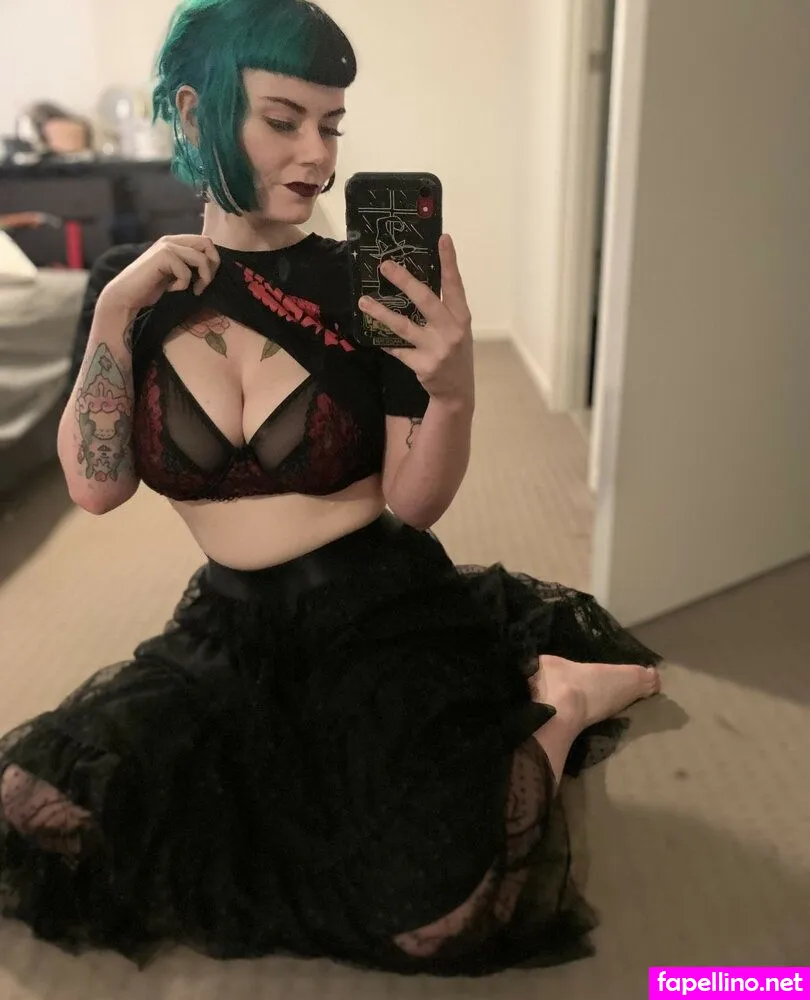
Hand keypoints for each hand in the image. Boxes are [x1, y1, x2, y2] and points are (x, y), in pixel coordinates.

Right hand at [100, 235, 220, 313]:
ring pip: (201, 258)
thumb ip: (189, 265)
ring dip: (202, 278)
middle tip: (202, 284)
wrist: (127, 295)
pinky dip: (182, 285)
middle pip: (207, 243)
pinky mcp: (163, 256)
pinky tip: (170, 289)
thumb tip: (212, 266)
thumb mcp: (175, 274)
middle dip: (211, 267)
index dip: (212, 262)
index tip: (204, 281)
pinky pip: (186, 272)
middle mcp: (172, 240)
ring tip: (192, 290)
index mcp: (176, 242)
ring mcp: (167, 246)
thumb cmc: (150, 287)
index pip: (206, 242)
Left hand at [358, 235, 473, 405]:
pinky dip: (385, 341)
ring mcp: (436, 349)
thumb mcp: (457, 329)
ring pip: (404, 326)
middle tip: (385, 265)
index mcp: (462, 317)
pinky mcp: (422, 366)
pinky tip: (373, 334)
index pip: (455, 285)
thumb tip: (416, 281)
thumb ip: (444, 309)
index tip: (442, 238)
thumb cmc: (455, 352)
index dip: (449, 262)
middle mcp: (451, 331)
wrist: (457, 391)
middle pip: (425, 300)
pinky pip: (397, 349)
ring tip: (363, 302)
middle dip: (405, 281)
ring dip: (381, 312)